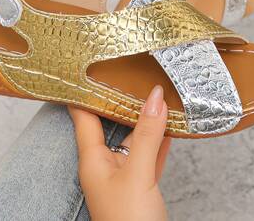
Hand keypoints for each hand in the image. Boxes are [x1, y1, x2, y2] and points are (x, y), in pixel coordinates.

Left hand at [69, 85, 170, 220]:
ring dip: (146, 120)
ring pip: (134, 139)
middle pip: (111, 123)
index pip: (84, 116)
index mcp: (92, 160)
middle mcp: (104, 165)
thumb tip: (155, 98)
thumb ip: (146, 135)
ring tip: (159, 94)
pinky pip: (149, 155)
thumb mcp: (138, 174)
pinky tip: (170, 126)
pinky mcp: (140, 186)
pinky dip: (159, 140)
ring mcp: (122, 176)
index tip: (92, 67)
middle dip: (123, 100)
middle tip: (133, 72)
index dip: (86, 91)